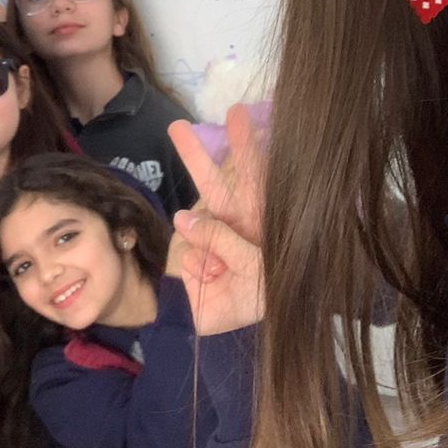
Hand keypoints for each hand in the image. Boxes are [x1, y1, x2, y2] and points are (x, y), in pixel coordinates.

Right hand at [167, 106, 267, 335]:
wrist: (243, 334)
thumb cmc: (270, 296)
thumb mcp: (258, 266)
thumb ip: (224, 238)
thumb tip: (182, 217)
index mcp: (260, 221)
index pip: (255, 177)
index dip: (246, 146)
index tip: (238, 114)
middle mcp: (235, 225)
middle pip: (214, 185)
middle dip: (196, 156)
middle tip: (176, 125)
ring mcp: (210, 241)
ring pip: (195, 222)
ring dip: (201, 240)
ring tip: (215, 267)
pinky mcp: (191, 260)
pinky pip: (188, 254)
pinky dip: (200, 267)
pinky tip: (213, 281)